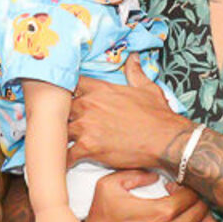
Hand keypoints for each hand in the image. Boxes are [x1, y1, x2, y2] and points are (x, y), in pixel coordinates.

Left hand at [68, 58, 191, 170]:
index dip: (66, 91)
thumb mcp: (147, 88)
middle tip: (58, 124)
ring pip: (58, 130)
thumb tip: (134, 59)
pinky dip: (63, 160)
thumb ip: (135, 72)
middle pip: (59, 107)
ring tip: (56, 144)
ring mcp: (86, 126)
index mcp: (100, 90)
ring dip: (59, 137)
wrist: (166, 140)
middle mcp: (89, 105)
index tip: (65, 99)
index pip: (71, 84)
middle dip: (59, 116)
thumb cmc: (158, 117)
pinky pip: (66, 154)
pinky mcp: (88, 147)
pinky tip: (63, 163)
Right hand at [85, 170, 222, 221]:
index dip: (186, 185)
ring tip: (197, 213)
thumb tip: (156, 173)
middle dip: (198, 199)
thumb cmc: (100, 220)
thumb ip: (134, 173)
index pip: (191, 194)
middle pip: (202, 210)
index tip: (175, 185)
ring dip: (208, 218)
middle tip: (186, 196)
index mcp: (160, 212)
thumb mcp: (107, 186)